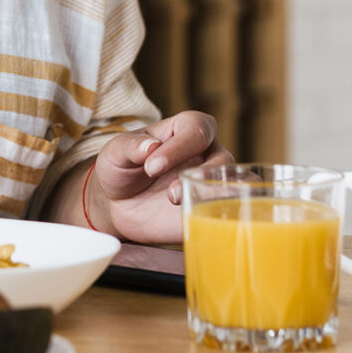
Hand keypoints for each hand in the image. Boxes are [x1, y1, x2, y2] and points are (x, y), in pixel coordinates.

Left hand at [88, 111, 230, 244]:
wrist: (118, 205)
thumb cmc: (121, 169)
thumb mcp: (115, 152)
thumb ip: (130, 146)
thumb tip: (151, 146)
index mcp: (185, 130)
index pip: (196, 130)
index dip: (179, 147)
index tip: (151, 167)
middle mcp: (207, 154)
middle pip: (223, 159)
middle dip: (202, 176)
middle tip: (170, 194)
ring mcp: (213, 184)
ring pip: (235, 186)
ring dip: (216, 197)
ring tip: (184, 207)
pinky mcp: (212, 211)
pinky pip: (233, 213)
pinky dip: (227, 217)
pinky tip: (202, 222)